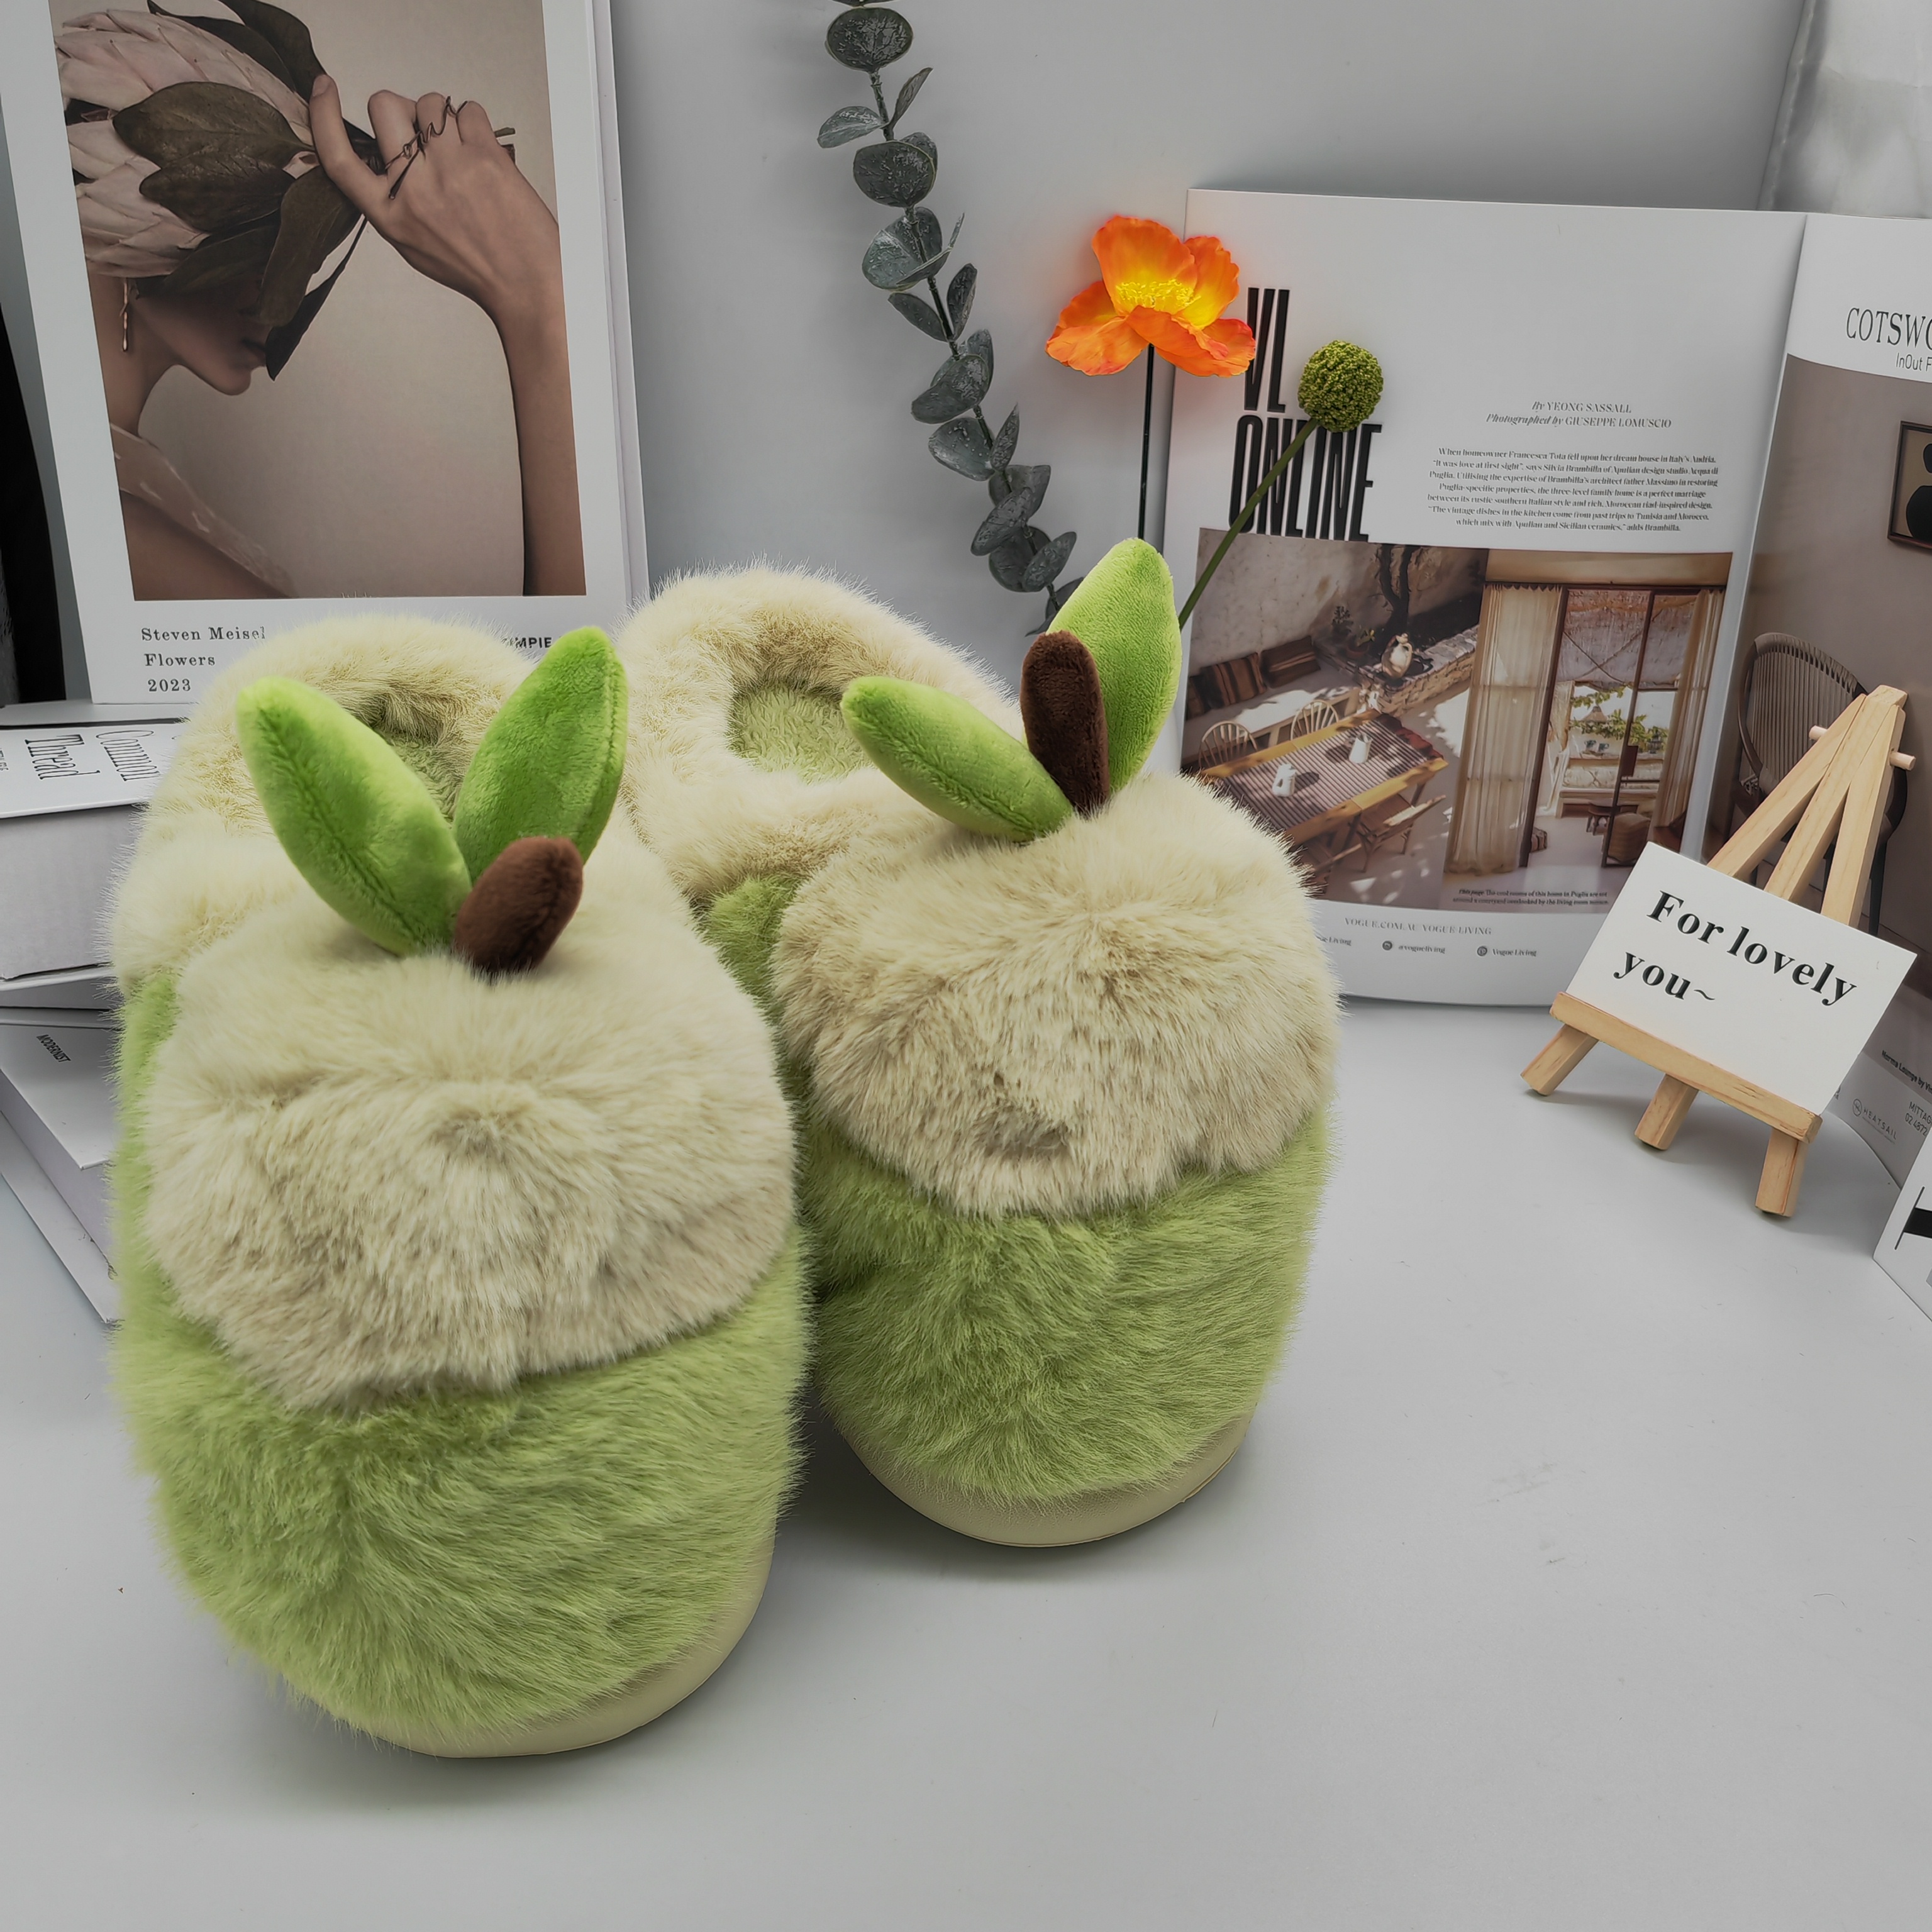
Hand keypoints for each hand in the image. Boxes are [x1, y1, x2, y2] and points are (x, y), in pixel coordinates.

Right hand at [308, 74, 562, 336]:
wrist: (526, 284)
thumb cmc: (473, 266)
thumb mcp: (415, 243)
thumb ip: (393, 199)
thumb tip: (385, 151)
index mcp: (389, 215)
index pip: (337, 158)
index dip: (322, 116)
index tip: (322, 86)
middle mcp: (413, 188)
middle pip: (385, 106)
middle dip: (402, 109)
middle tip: (425, 135)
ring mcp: (449, 168)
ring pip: (429, 101)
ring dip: (443, 116)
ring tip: (461, 148)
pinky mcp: (484, 156)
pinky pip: (468, 109)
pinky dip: (474, 122)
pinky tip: (483, 150)